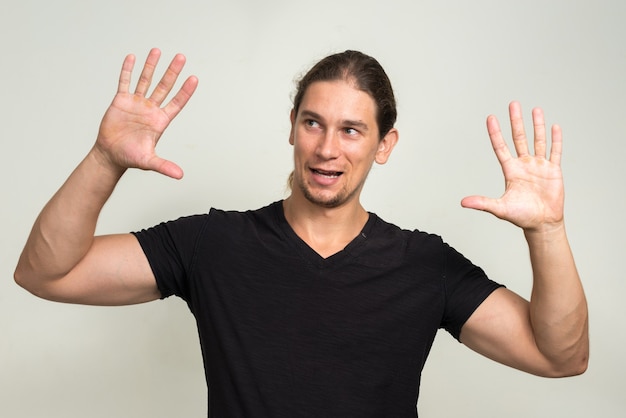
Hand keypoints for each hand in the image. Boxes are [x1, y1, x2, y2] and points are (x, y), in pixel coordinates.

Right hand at [94, 48, 197, 178]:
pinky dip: (128, 70)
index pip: (176, 102)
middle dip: (172, 72)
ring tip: (158, 50)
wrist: (110, 154)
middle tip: (181, 57)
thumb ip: (165, 166)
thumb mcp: (149, 161)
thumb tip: (180, 176)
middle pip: (164, 86)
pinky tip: (132, 57)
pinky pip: (125, 82)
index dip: (185, 91)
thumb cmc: (131, 157)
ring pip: (146, 80)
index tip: (194, 78)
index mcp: (160, 120)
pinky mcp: (121, 101)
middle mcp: (151, 109)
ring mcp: (136, 103)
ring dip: (152, 66)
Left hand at [461, 102, 563, 231]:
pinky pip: (555, 151)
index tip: (491, 117)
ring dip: (537, 125)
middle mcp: (524, 164)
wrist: (542, 224)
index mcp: (510, 170)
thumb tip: (463, 203)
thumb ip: (482, 203)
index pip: (501, 147)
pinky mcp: (553, 170)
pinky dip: (556, 139)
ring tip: (535, 109)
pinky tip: (555, 127)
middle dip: (516, 121)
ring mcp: (539, 166)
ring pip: (537, 140)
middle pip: (519, 138)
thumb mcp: (500, 208)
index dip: (495, 133)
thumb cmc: (521, 217)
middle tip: (513, 104)